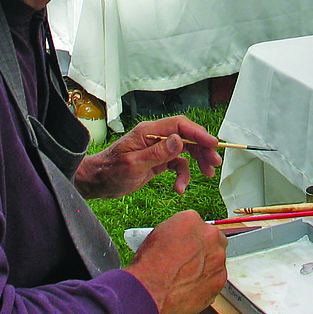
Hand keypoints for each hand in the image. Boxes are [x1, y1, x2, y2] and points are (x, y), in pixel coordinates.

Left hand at [73, 115, 222, 199]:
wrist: (97, 182)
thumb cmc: (111, 172)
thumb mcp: (134, 164)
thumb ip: (158, 153)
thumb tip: (179, 140)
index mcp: (149, 132)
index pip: (179, 125)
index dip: (198, 133)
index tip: (212, 144)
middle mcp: (155, 137)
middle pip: (186, 137)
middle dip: (202, 148)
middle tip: (215, 163)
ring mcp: (157, 148)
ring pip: (185, 150)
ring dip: (197, 162)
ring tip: (207, 175)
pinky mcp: (158, 161)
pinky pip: (177, 164)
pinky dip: (182, 176)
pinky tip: (180, 188)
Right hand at [126, 210, 227, 313]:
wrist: (151, 292)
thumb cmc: (149, 265)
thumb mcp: (158, 235)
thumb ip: (177, 230)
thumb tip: (183, 236)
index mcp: (191, 220)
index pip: (198, 223)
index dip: (192, 236)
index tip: (189, 244)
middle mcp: (209, 235)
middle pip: (214, 238)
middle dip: (205, 248)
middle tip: (191, 260)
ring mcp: (218, 258)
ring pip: (217, 259)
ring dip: (207, 265)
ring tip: (188, 276)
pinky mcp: (220, 279)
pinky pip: (216, 278)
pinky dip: (207, 282)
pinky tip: (191, 286)